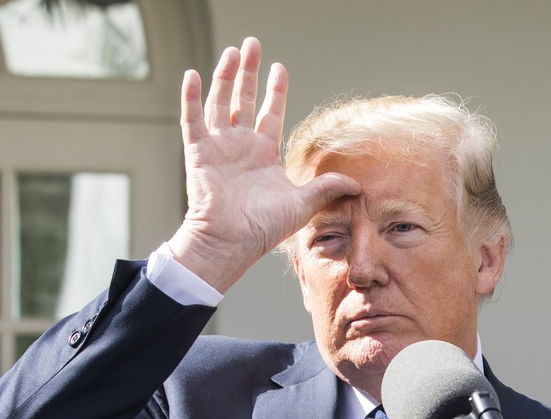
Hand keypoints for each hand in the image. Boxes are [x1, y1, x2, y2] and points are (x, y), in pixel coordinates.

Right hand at [167, 37, 359, 292]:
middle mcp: (240, 147)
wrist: (231, 242)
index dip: (275, 91)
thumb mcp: (303, 204)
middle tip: (251, 44)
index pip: (270, 113)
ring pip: (220, 103)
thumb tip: (358, 184)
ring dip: (225, 77)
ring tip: (232, 52)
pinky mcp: (198, 153)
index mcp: (263, 155)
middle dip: (248, 72)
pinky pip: (192, 120)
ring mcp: (218, 148)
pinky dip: (191, 98)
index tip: (279, 68)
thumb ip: (327, 188)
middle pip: (243, 100)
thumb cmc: (264, 228)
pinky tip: (193, 75)